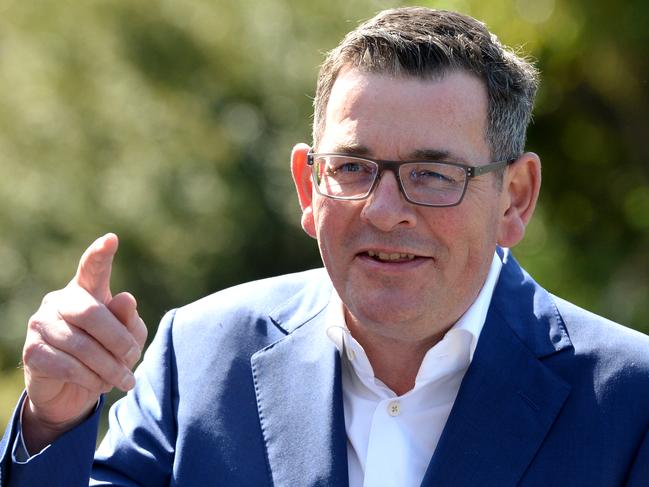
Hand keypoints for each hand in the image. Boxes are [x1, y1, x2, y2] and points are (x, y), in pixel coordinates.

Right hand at [21, 234, 146, 451]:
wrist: (73, 391)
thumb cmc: (105, 352)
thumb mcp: (126, 337)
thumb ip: (128, 320)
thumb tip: (125, 298)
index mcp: (86, 290)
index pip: (91, 268)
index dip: (100, 254)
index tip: (111, 239)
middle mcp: (60, 301)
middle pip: (92, 313)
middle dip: (119, 340)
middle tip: (133, 358)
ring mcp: (41, 325)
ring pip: (82, 345)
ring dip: (109, 367)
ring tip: (124, 379)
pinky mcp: (32, 352)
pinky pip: (68, 366)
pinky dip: (91, 379)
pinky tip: (100, 385)